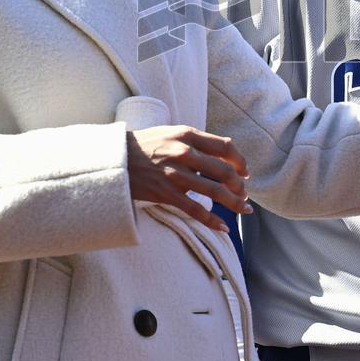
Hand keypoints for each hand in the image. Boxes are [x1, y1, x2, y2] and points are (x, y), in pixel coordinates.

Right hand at [126, 125, 250, 232]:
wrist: (114, 158)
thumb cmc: (144, 145)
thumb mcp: (171, 133)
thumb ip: (194, 141)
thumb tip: (220, 155)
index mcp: (187, 135)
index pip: (225, 147)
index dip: (240, 161)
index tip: (245, 172)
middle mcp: (185, 153)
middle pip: (224, 171)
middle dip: (240, 185)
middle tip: (244, 194)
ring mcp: (175, 174)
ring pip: (215, 191)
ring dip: (234, 202)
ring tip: (243, 209)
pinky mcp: (166, 193)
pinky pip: (195, 210)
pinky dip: (212, 220)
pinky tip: (223, 227)